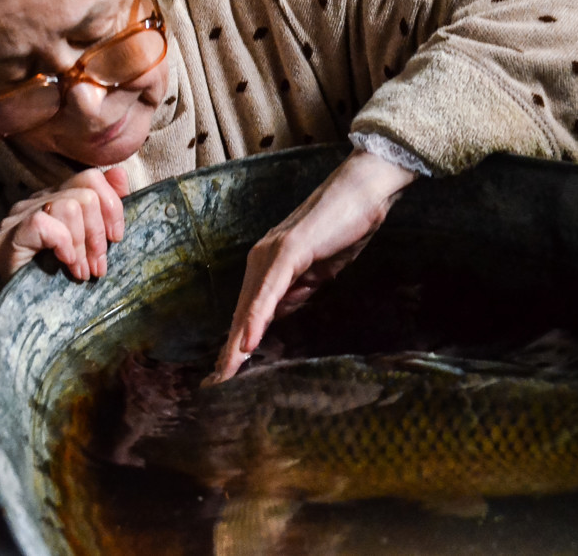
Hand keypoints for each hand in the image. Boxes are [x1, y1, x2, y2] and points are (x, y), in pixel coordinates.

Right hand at [0, 167, 129, 280]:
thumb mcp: (93, 243)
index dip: (112, 205)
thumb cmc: (63, 279)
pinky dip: (62, 244)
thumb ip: (106, 208)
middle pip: (85, 192)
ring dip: (82, 245)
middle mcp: (38, 201)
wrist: (29, 315)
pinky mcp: (9, 235)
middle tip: (98, 265)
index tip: (116, 238)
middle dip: (99, 233)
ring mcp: (20, 216)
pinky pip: (44, 223)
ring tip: (82, 271)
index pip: (91, 177)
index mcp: (59, 198)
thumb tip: (121, 174)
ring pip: (69, 206)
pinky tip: (65, 263)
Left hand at [205, 149, 417, 383]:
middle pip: (242, 314)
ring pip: (250, 306)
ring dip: (237, 343)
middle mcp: (262, 258)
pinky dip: (258, 319)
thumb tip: (280, 311)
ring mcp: (272, 254)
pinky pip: (269, 292)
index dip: (237, 344)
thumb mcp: (318, 271)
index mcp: (269, 265)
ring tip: (225, 375)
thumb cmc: (344, 228)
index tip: (226, 375)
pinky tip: (249, 343)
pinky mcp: (288, 251)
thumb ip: (298, 290)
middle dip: (229, 352)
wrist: (362, 192)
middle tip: (215, 385)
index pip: (249, 312)